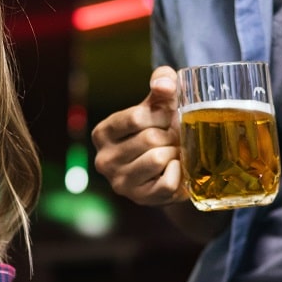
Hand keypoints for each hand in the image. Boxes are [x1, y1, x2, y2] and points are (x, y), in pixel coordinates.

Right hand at [91, 67, 185, 205]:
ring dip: (175, 153)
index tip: (167, 117)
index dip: (160, 114)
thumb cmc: (161, 127)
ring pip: (158, 160)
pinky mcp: (140, 199)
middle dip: (170, 135)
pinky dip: (179, 173)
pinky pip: (167, 183)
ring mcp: (120, 183)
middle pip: (149, 139)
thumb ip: (162, 82)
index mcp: (102, 133)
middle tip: (175, 136)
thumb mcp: (158, 101)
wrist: (171, 163)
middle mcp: (104, 160)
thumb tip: (165, 85)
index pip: (135, 118)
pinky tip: (177, 167)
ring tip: (175, 150)